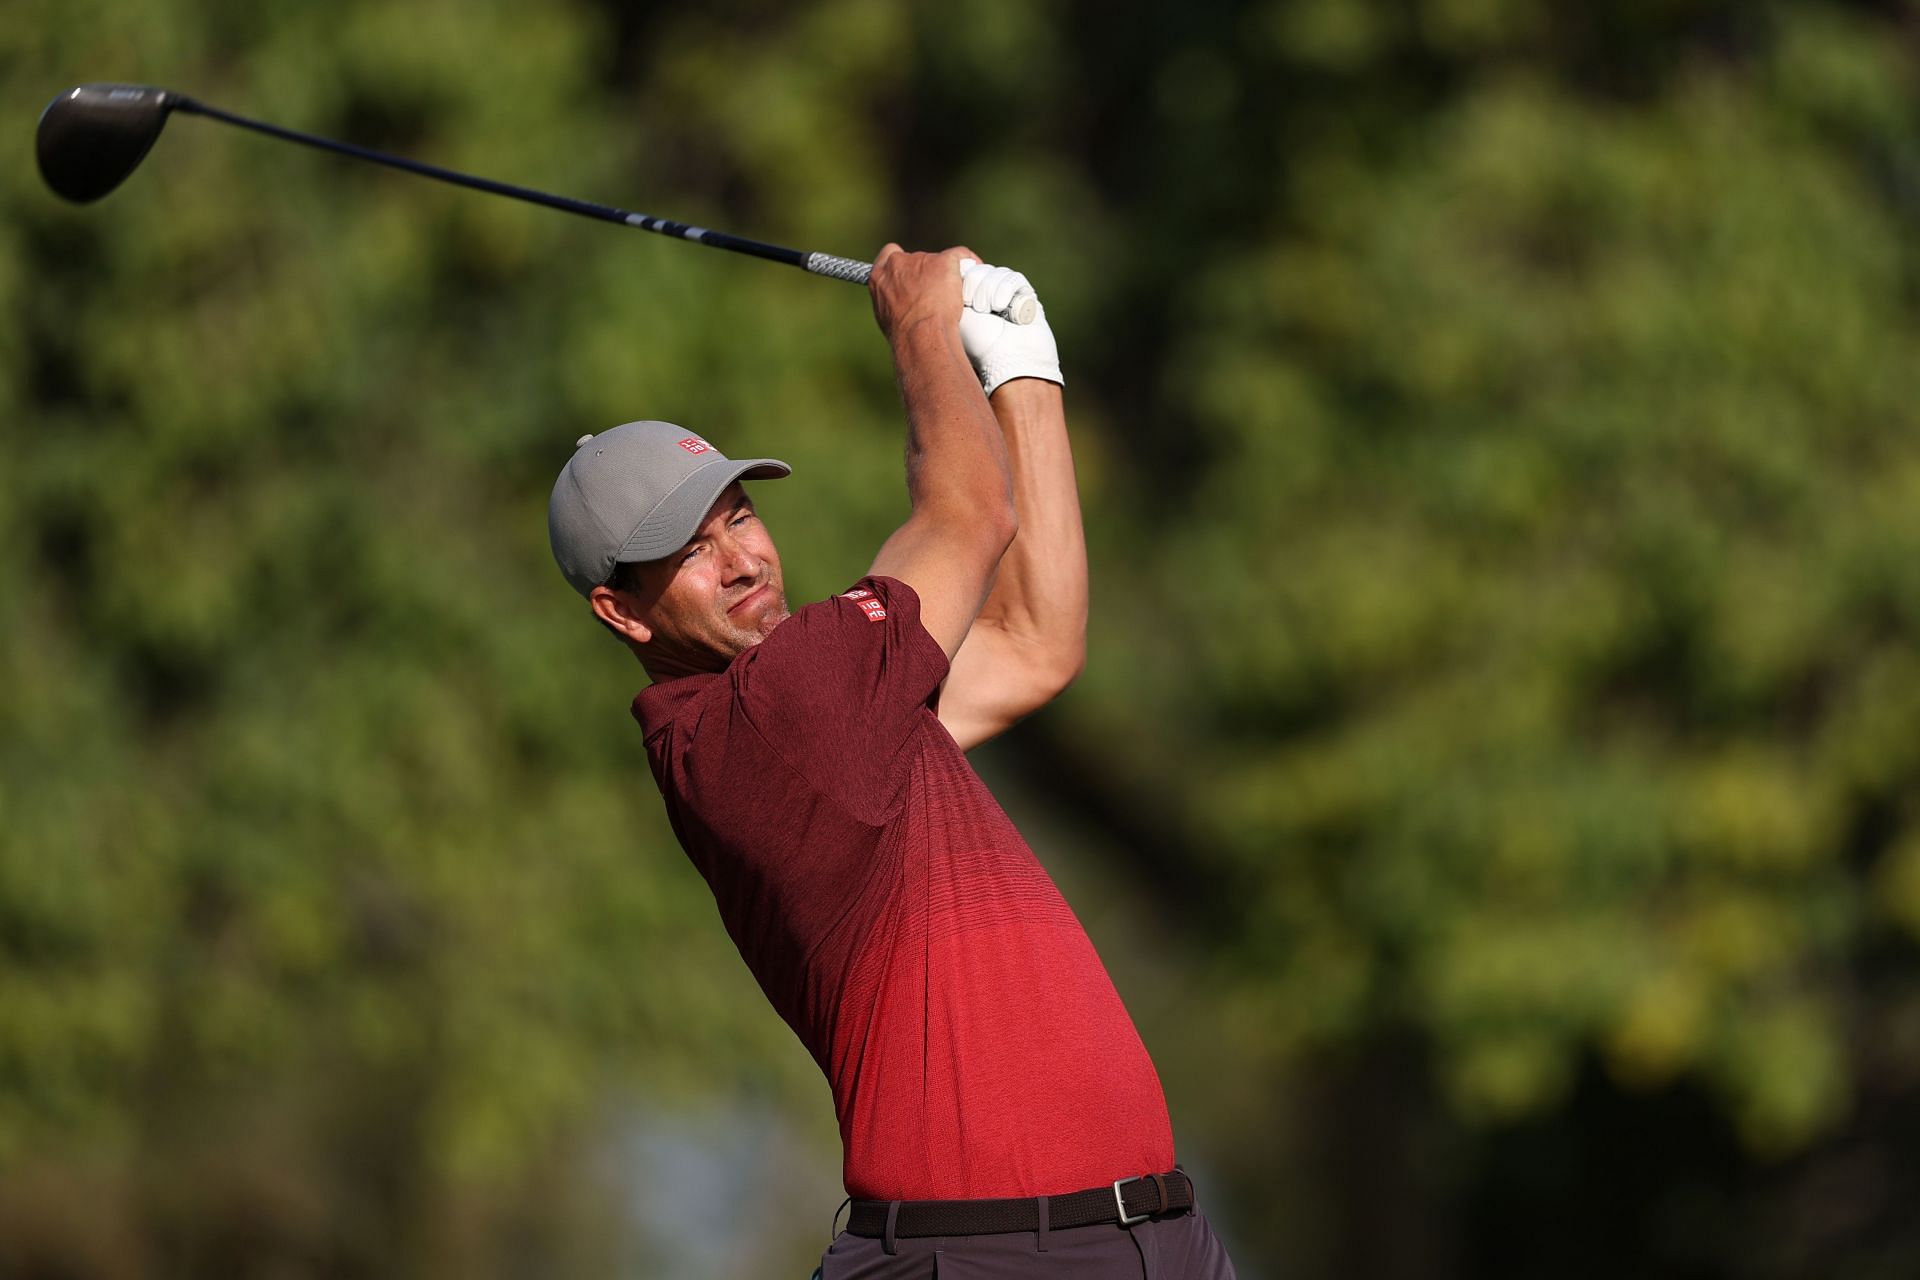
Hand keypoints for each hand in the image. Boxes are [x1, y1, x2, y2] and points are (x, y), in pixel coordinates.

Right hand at [868, 243, 968, 345]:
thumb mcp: (888, 317)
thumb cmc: (905, 335)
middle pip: (917, 260)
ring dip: (946, 274)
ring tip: (954, 296)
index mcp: (880, 275)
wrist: (920, 336)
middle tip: (936, 293)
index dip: (904, 264)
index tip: (913, 274)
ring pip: (939, 261)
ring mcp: (921, 260)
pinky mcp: (943, 261)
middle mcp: (898, 262)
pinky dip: (969, 261)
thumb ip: (893, 301)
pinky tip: (975, 270)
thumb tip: (902, 305)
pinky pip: (961, 255)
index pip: (890, 255)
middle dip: (927, 273)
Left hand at [958, 260, 1062, 395]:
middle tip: (981, 310)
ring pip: (996, 273)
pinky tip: (1006, 309)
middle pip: (979, 270)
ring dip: (992, 292)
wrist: (1010, 359)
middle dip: (978, 289)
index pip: (964, 273)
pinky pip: (1013, 277)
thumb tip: (955, 264)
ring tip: (994, 312)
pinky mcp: (1025, 294)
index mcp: (968, 301)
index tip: (964, 302)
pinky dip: (1007, 290)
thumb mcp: (957, 314)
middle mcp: (987, 296)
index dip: (964, 282)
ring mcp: (1007, 294)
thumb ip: (952, 289)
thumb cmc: (979, 343)